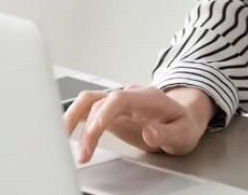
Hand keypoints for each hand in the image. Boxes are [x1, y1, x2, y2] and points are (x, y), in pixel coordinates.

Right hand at [64, 84, 214, 163]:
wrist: (182, 117)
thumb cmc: (182, 124)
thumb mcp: (183, 133)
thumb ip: (167, 133)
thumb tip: (149, 131)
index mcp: (148, 97)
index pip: (120, 98)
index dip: (104, 113)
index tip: (95, 130)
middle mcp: (129, 95)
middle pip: (99, 102)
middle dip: (87, 127)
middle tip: (83, 152)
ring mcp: (118, 102)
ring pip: (88, 101)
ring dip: (74, 119)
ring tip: (63, 140)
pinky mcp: (110, 111)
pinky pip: (87, 110)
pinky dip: (74, 120)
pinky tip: (65, 133)